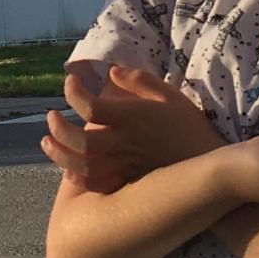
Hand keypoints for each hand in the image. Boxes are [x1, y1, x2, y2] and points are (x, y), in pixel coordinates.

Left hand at [44, 62, 224, 191]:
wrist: (211, 169)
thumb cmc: (190, 129)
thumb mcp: (170, 96)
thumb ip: (140, 81)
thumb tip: (111, 72)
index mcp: (132, 118)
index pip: (91, 105)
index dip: (74, 92)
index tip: (70, 83)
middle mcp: (124, 143)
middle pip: (80, 139)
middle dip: (59, 127)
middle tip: (50, 116)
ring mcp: (124, 167)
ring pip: (82, 165)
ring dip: (59, 154)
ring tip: (47, 142)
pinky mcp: (127, 184)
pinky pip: (96, 185)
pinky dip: (78, 178)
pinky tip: (69, 170)